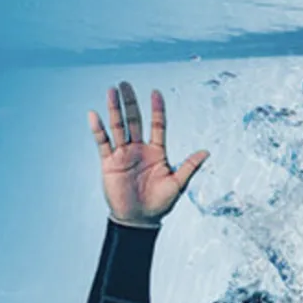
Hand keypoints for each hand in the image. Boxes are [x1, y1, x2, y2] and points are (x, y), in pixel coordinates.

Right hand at [89, 83, 208, 226]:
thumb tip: (207, 152)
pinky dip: (98, 129)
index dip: (157, 109)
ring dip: (114, 109)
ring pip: (118, 127)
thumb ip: (190, 166)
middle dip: (130, 103)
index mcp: (157, 152)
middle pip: (134, 120)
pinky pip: (103, 143)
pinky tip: (94, 114)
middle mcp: (139, 149)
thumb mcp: (178, 184)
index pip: (157, 125)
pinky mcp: (109, 163)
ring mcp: (124, 154)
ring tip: (111, 90)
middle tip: (125, 83)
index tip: (155, 92)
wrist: (140, 219)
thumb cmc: (161, 203)